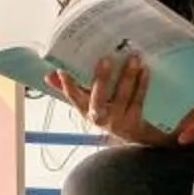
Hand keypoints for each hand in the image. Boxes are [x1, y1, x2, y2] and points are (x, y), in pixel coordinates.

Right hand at [49, 57, 169, 145]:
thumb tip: (48, 75)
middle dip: (101, 78)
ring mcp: (117, 120)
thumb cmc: (108, 114)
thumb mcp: (88, 103)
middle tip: (105, 59)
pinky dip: (142, 84)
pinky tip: (145, 71)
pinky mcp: (134, 121)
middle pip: (97, 97)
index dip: (67, 85)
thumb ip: (69, 89)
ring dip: (127, 76)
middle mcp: (99, 117)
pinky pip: (138, 99)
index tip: (62, 71)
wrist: (134, 136)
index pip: (73, 97)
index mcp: (85, 110)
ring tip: (133, 58)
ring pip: (121, 96)